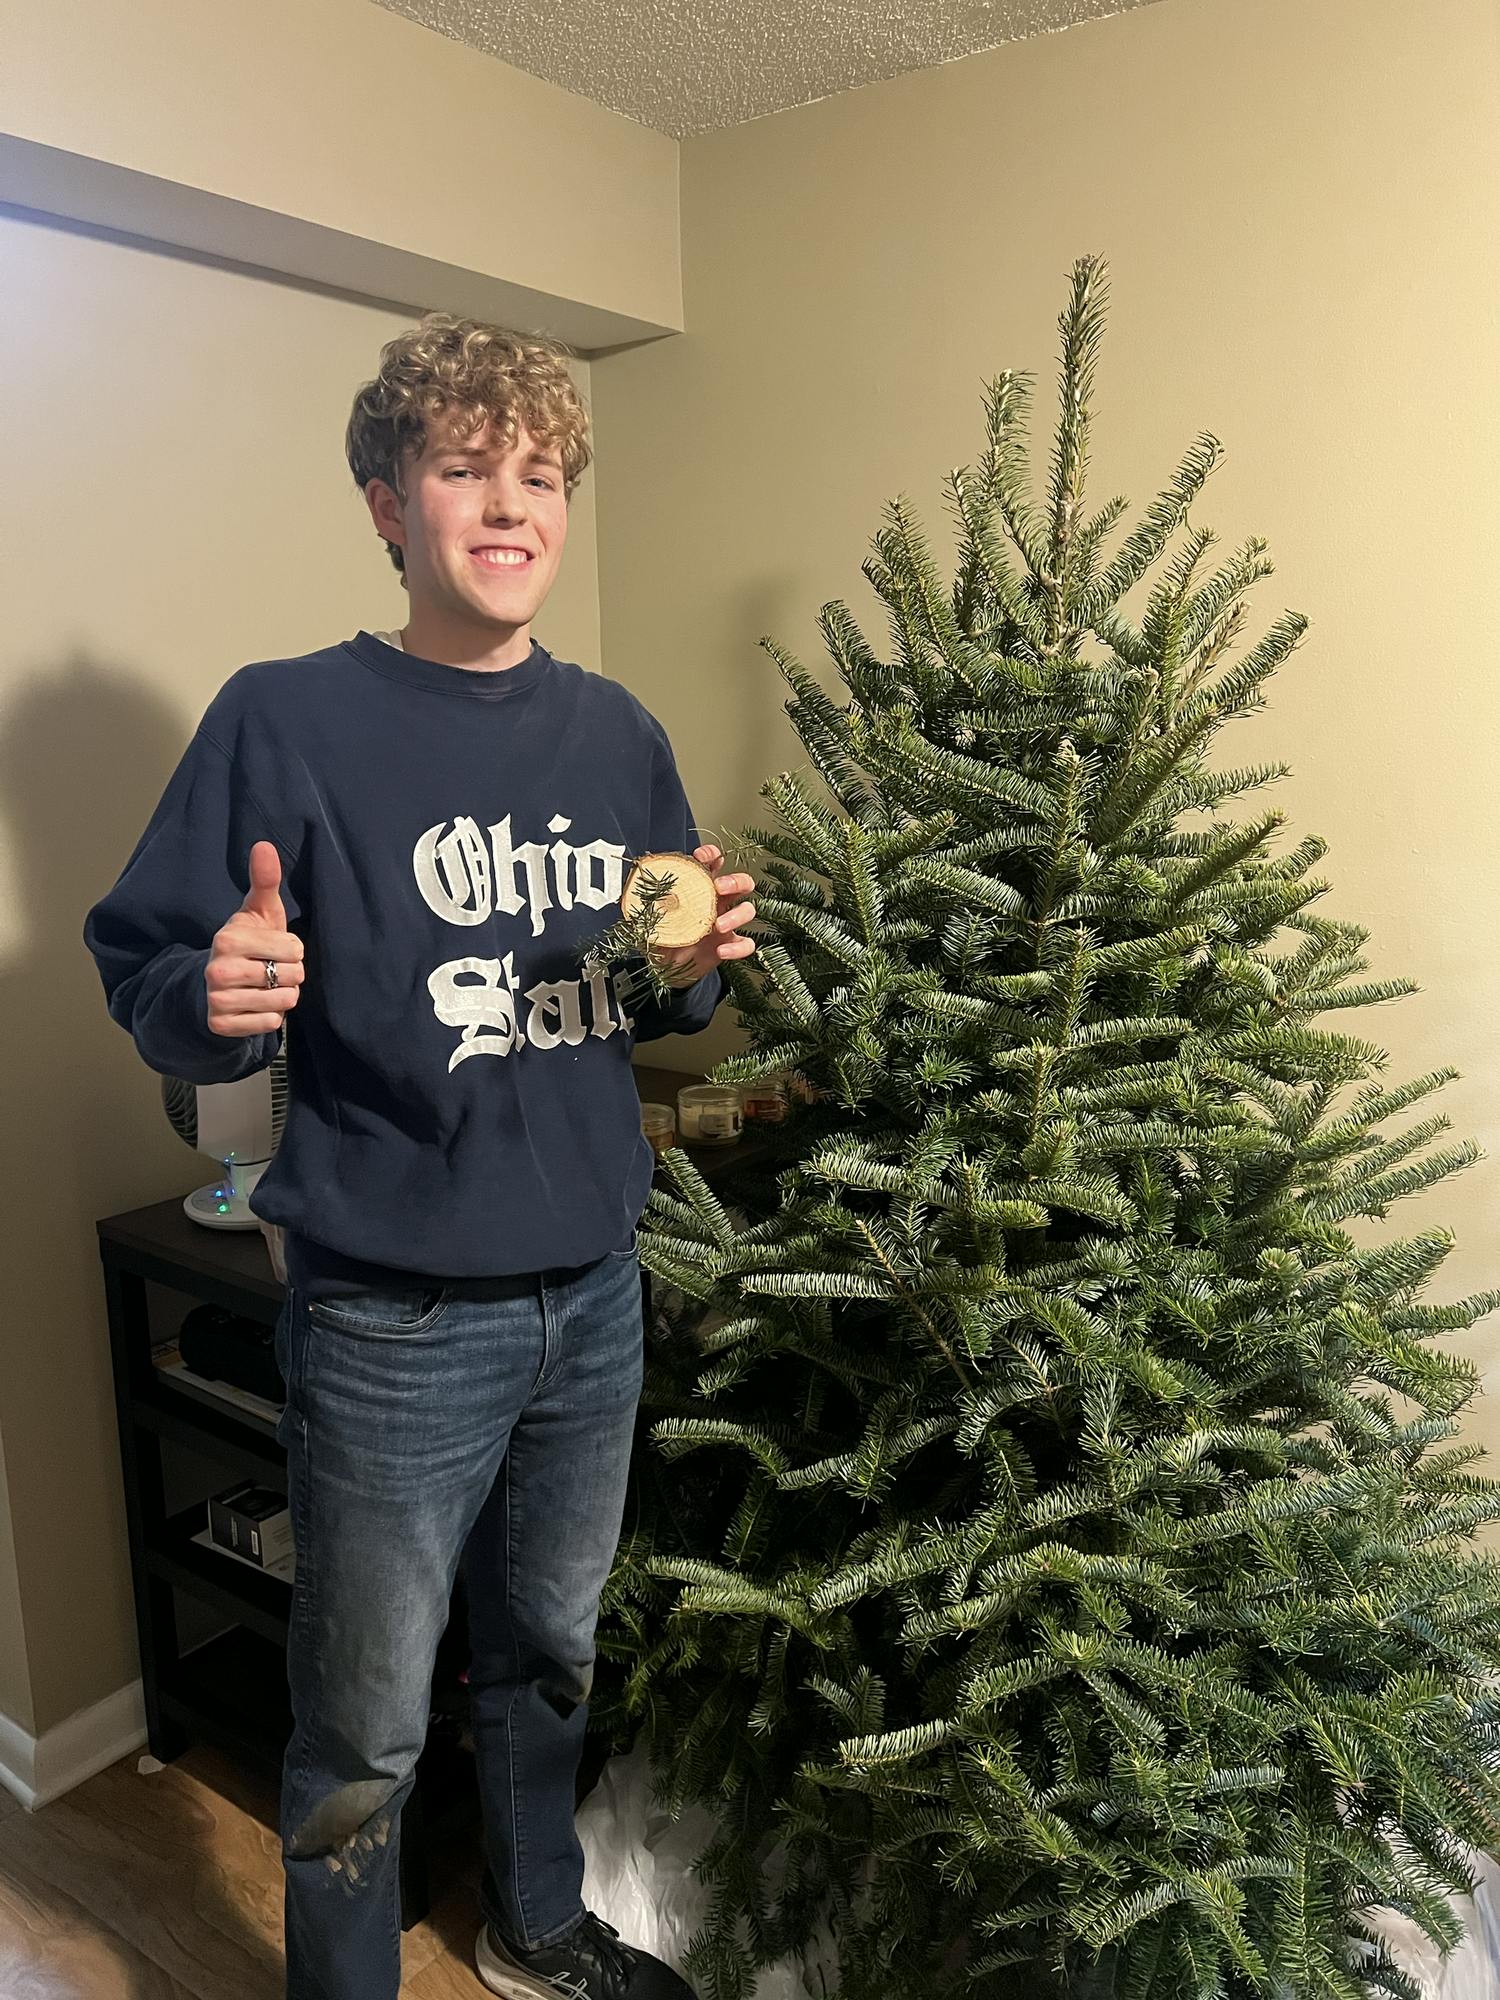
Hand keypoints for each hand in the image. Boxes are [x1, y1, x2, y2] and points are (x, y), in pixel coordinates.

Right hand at [205, 842, 304, 1037]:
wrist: (214, 986)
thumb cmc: (246, 944)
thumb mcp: (257, 912)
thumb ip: (264, 881)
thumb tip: (263, 845)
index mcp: (228, 938)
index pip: (294, 949)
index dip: (292, 950)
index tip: (272, 948)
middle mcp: (218, 969)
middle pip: (294, 976)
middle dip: (290, 974)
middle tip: (269, 969)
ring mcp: (218, 1000)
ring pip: (284, 1002)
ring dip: (282, 997)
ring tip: (263, 987)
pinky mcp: (221, 1025)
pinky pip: (271, 1023)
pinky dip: (270, 1017)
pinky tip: (255, 1005)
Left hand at [649, 844, 756, 988]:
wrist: (666, 971)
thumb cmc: (661, 939)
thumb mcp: (649, 919)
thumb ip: (647, 906)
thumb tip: (637, 893)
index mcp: (698, 890)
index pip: (712, 864)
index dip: (711, 855)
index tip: (701, 857)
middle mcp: (716, 903)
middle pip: (741, 882)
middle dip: (734, 880)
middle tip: (720, 888)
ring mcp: (726, 924)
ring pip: (748, 909)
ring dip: (737, 914)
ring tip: (718, 926)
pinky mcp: (729, 945)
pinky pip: (746, 944)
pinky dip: (738, 948)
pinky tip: (722, 951)